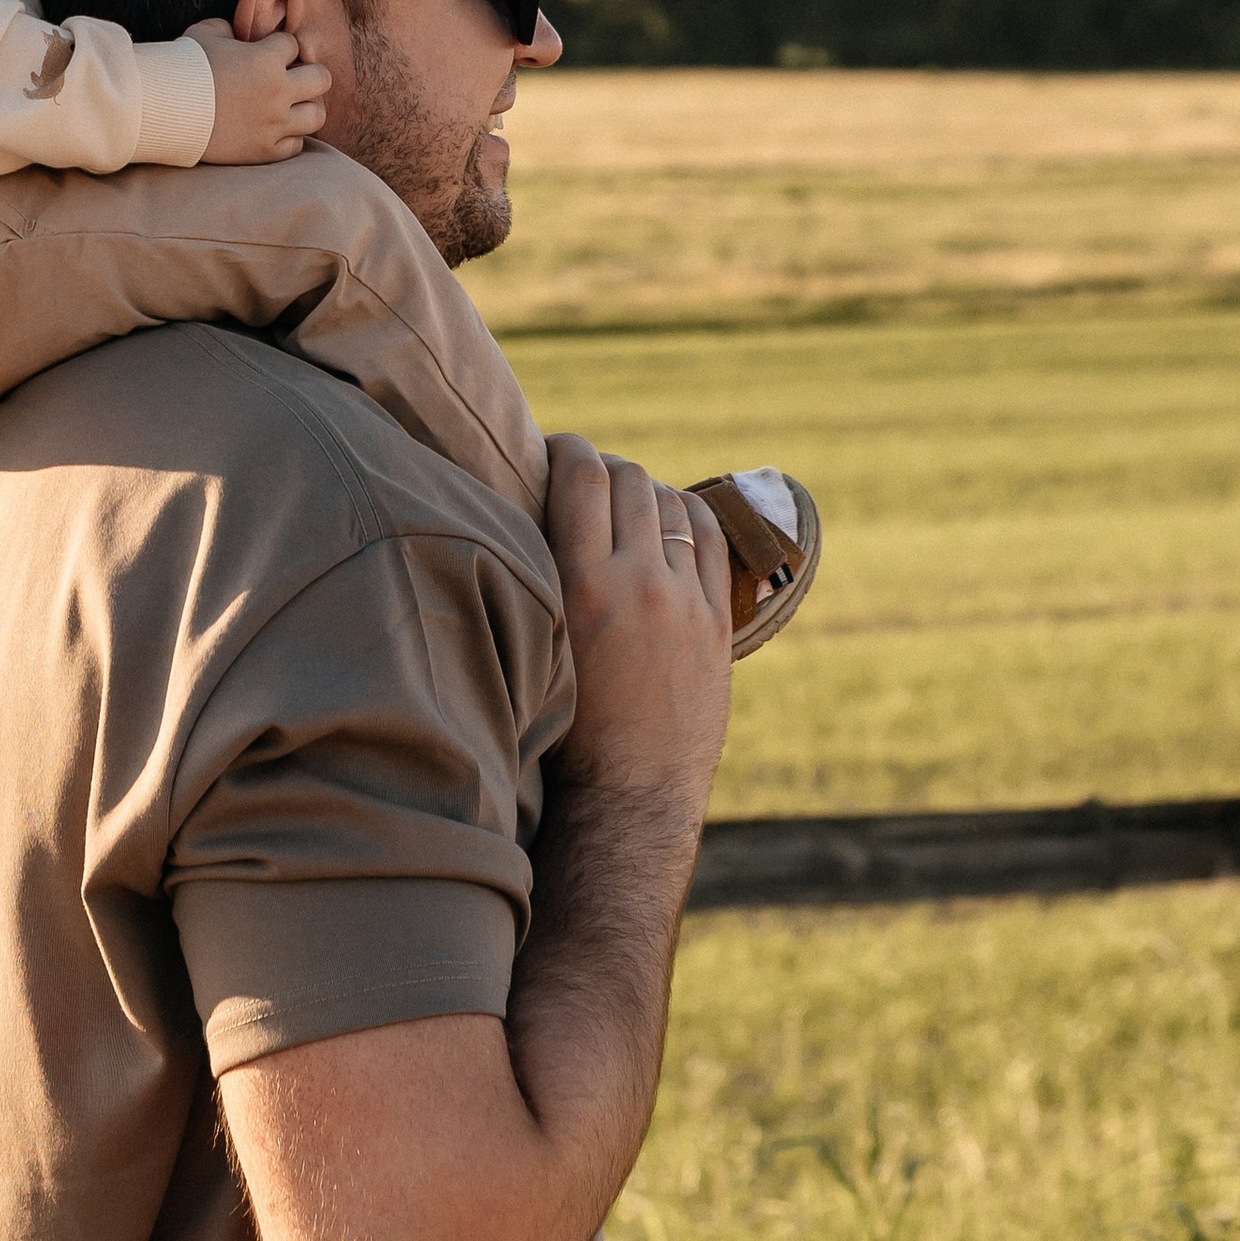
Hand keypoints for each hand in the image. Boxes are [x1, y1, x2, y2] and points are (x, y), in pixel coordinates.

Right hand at [191, 16, 331, 163]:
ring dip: (305, 108)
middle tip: (290, 78)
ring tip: (289, 107)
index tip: (265, 53)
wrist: (164, 110)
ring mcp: (275, 123)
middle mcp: (279, 91)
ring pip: (317, 115)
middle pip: (322, 78)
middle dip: (307, 74)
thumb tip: (236, 33)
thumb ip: (229, 28)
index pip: (293, 44)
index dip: (278, 47)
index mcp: (267, 59)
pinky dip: (288, 137)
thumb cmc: (183, 67)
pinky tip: (272, 130)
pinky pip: (296, 145)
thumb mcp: (204, 33)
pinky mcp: (265, 150)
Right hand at [543, 432, 731, 832]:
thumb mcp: (536, 642)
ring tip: (623, 499)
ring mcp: (684, 599)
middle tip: (583, 473)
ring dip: (642, 488)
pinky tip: (671, 514)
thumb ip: (539, 580)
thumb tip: (525, 517)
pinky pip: (710, 536)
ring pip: (668, 502)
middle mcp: (639, 582)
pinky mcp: (714, 620)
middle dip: (602, 463)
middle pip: (627, 478)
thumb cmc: (562, 729)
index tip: (551, 447)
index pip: (580, 473)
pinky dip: (688, 511)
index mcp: (582, 585)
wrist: (630, 794)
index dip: (566, 446)